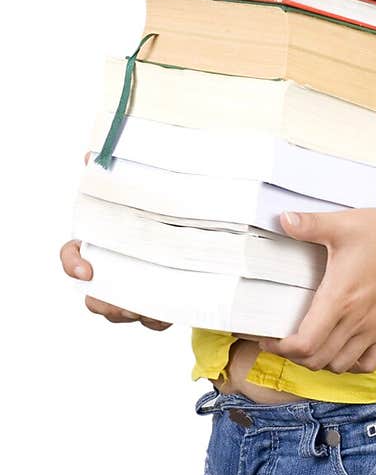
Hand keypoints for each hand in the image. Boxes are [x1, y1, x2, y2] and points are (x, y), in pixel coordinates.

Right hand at [62, 148, 171, 329]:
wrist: (203, 228)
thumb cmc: (164, 210)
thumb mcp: (145, 189)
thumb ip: (117, 174)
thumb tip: (90, 154)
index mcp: (104, 244)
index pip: (73, 256)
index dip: (73, 265)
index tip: (87, 271)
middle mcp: (114, 270)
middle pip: (96, 296)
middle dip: (106, 303)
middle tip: (124, 303)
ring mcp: (134, 289)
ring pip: (122, 312)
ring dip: (134, 314)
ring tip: (151, 310)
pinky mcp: (157, 304)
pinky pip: (152, 320)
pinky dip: (159, 319)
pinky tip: (171, 312)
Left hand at [258, 206, 375, 373]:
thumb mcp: (343, 224)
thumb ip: (310, 224)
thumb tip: (283, 219)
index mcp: (339, 298)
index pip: (305, 344)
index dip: (281, 348)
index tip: (268, 337)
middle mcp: (355, 320)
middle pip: (316, 360)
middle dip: (293, 356)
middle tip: (282, 340)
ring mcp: (374, 329)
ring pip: (338, 366)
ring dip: (318, 361)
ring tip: (308, 344)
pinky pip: (367, 364)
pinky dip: (349, 365)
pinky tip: (340, 350)